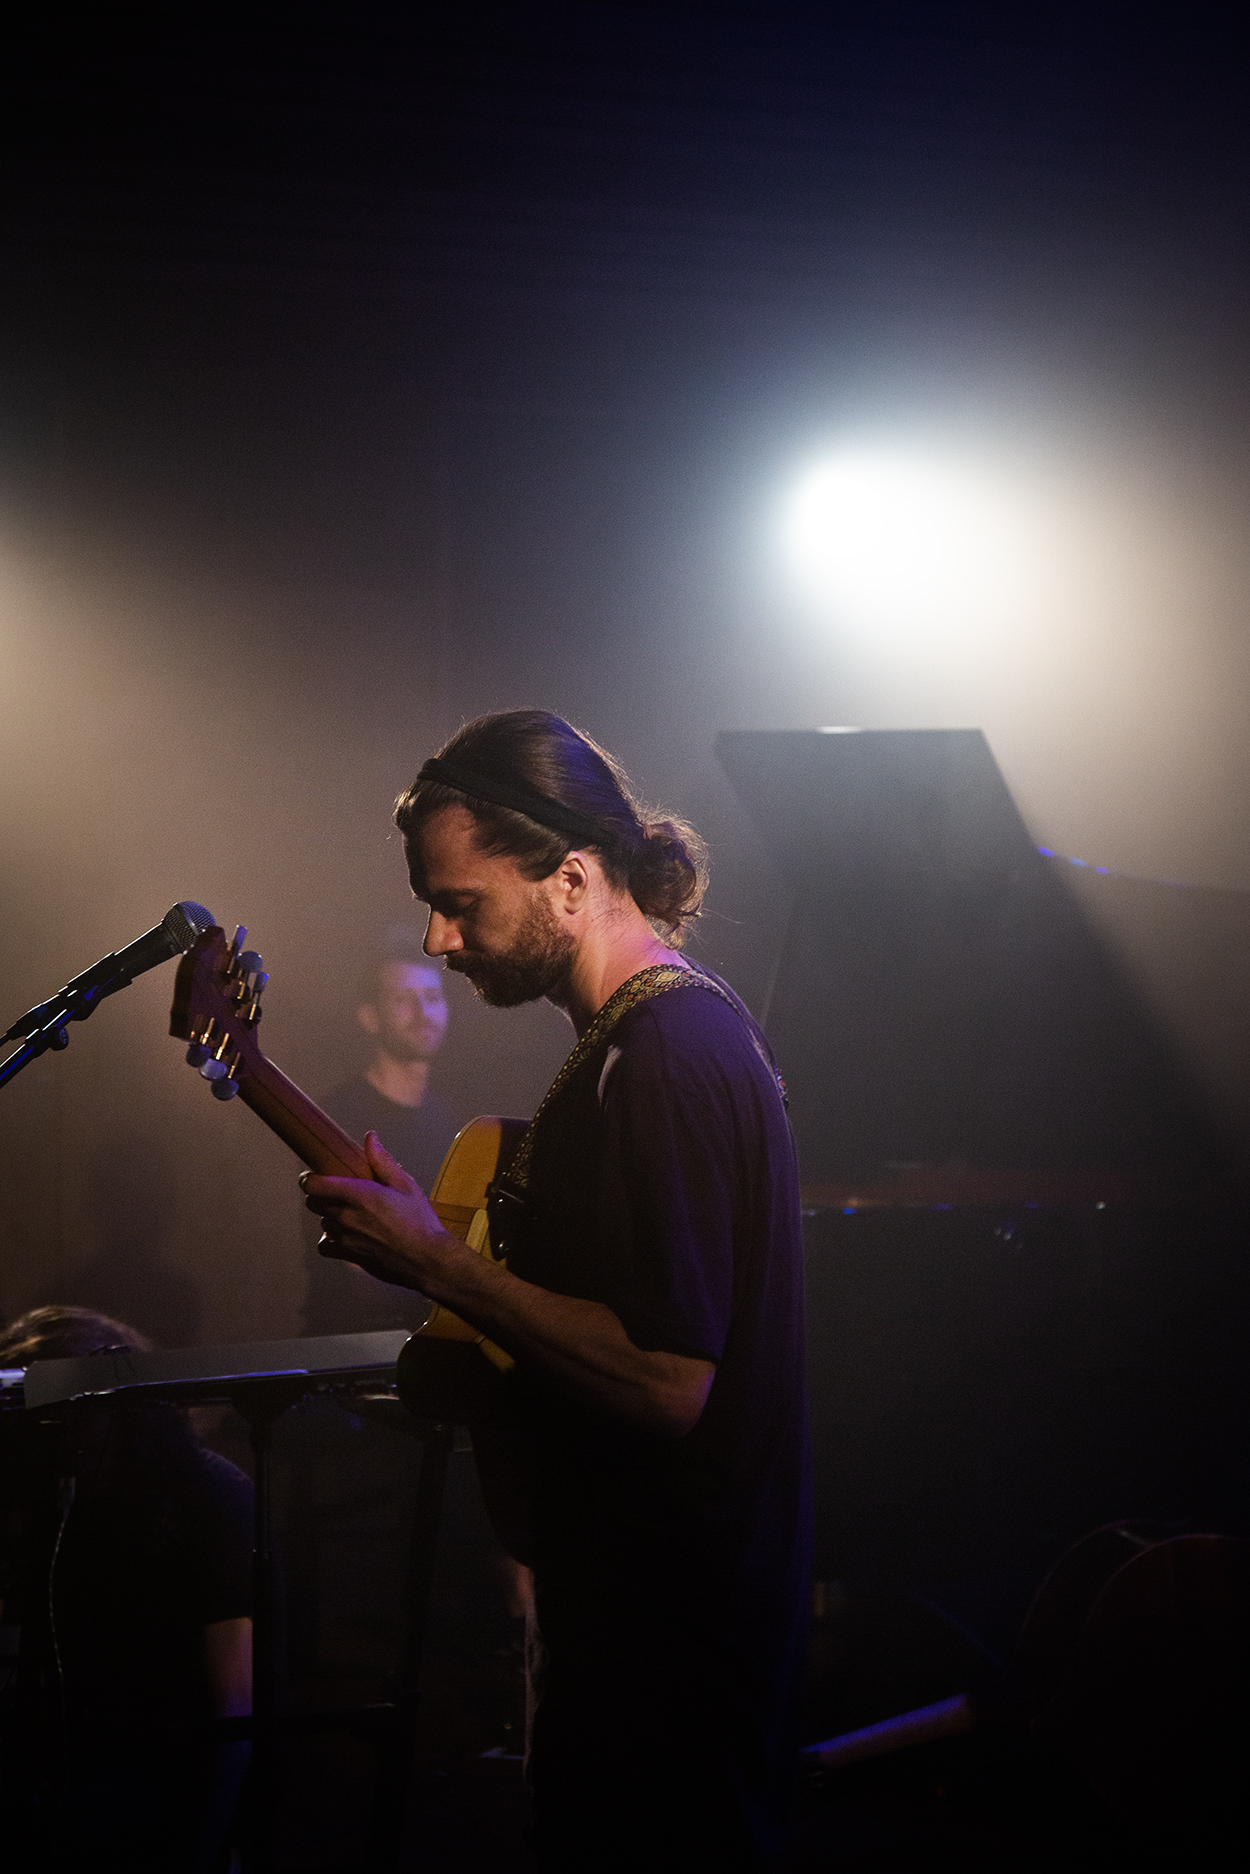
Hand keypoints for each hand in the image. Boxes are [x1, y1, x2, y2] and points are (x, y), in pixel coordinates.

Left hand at [301, 1132, 452, 1290]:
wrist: (427, 1259)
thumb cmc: (420, 1221)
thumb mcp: (406, 1185)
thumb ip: (383, 1161)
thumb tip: (370, 1138)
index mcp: (359, 1195)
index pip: (314, 1185)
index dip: (309, 1178)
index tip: (315, 1176)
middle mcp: (347, 1216)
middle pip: (313, 1203)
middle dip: (321, 1195)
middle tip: (337, 1193)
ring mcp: (345, 1238)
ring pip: (322, 1223)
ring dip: (330, 1217)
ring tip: (349, 1215)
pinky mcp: (348, 1256)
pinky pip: (325, 1246)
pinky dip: (330, 1240)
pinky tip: (345, 1236)